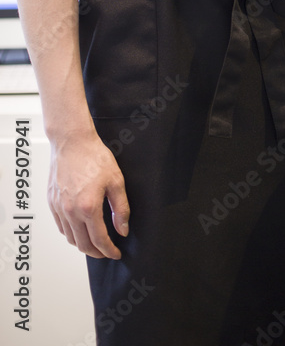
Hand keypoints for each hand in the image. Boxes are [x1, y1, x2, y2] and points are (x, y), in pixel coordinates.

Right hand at [48, 130, 129, 258]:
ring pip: (70, 238)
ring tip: (95, 242)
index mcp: (88, 207)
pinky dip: (71, 233)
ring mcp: (59, 208)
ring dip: (83, 245)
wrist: (72, 142)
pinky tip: (79, 229)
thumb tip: (122, 229)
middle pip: (82, 245)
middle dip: (96, 253)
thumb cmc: (94, 157)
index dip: (109, 250)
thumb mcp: (116, 181)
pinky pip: (60, 226)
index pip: (99, 240)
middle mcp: (70, 211)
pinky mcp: (51, 202)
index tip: (115, 253)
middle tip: (106, 252)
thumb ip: (121, 208)